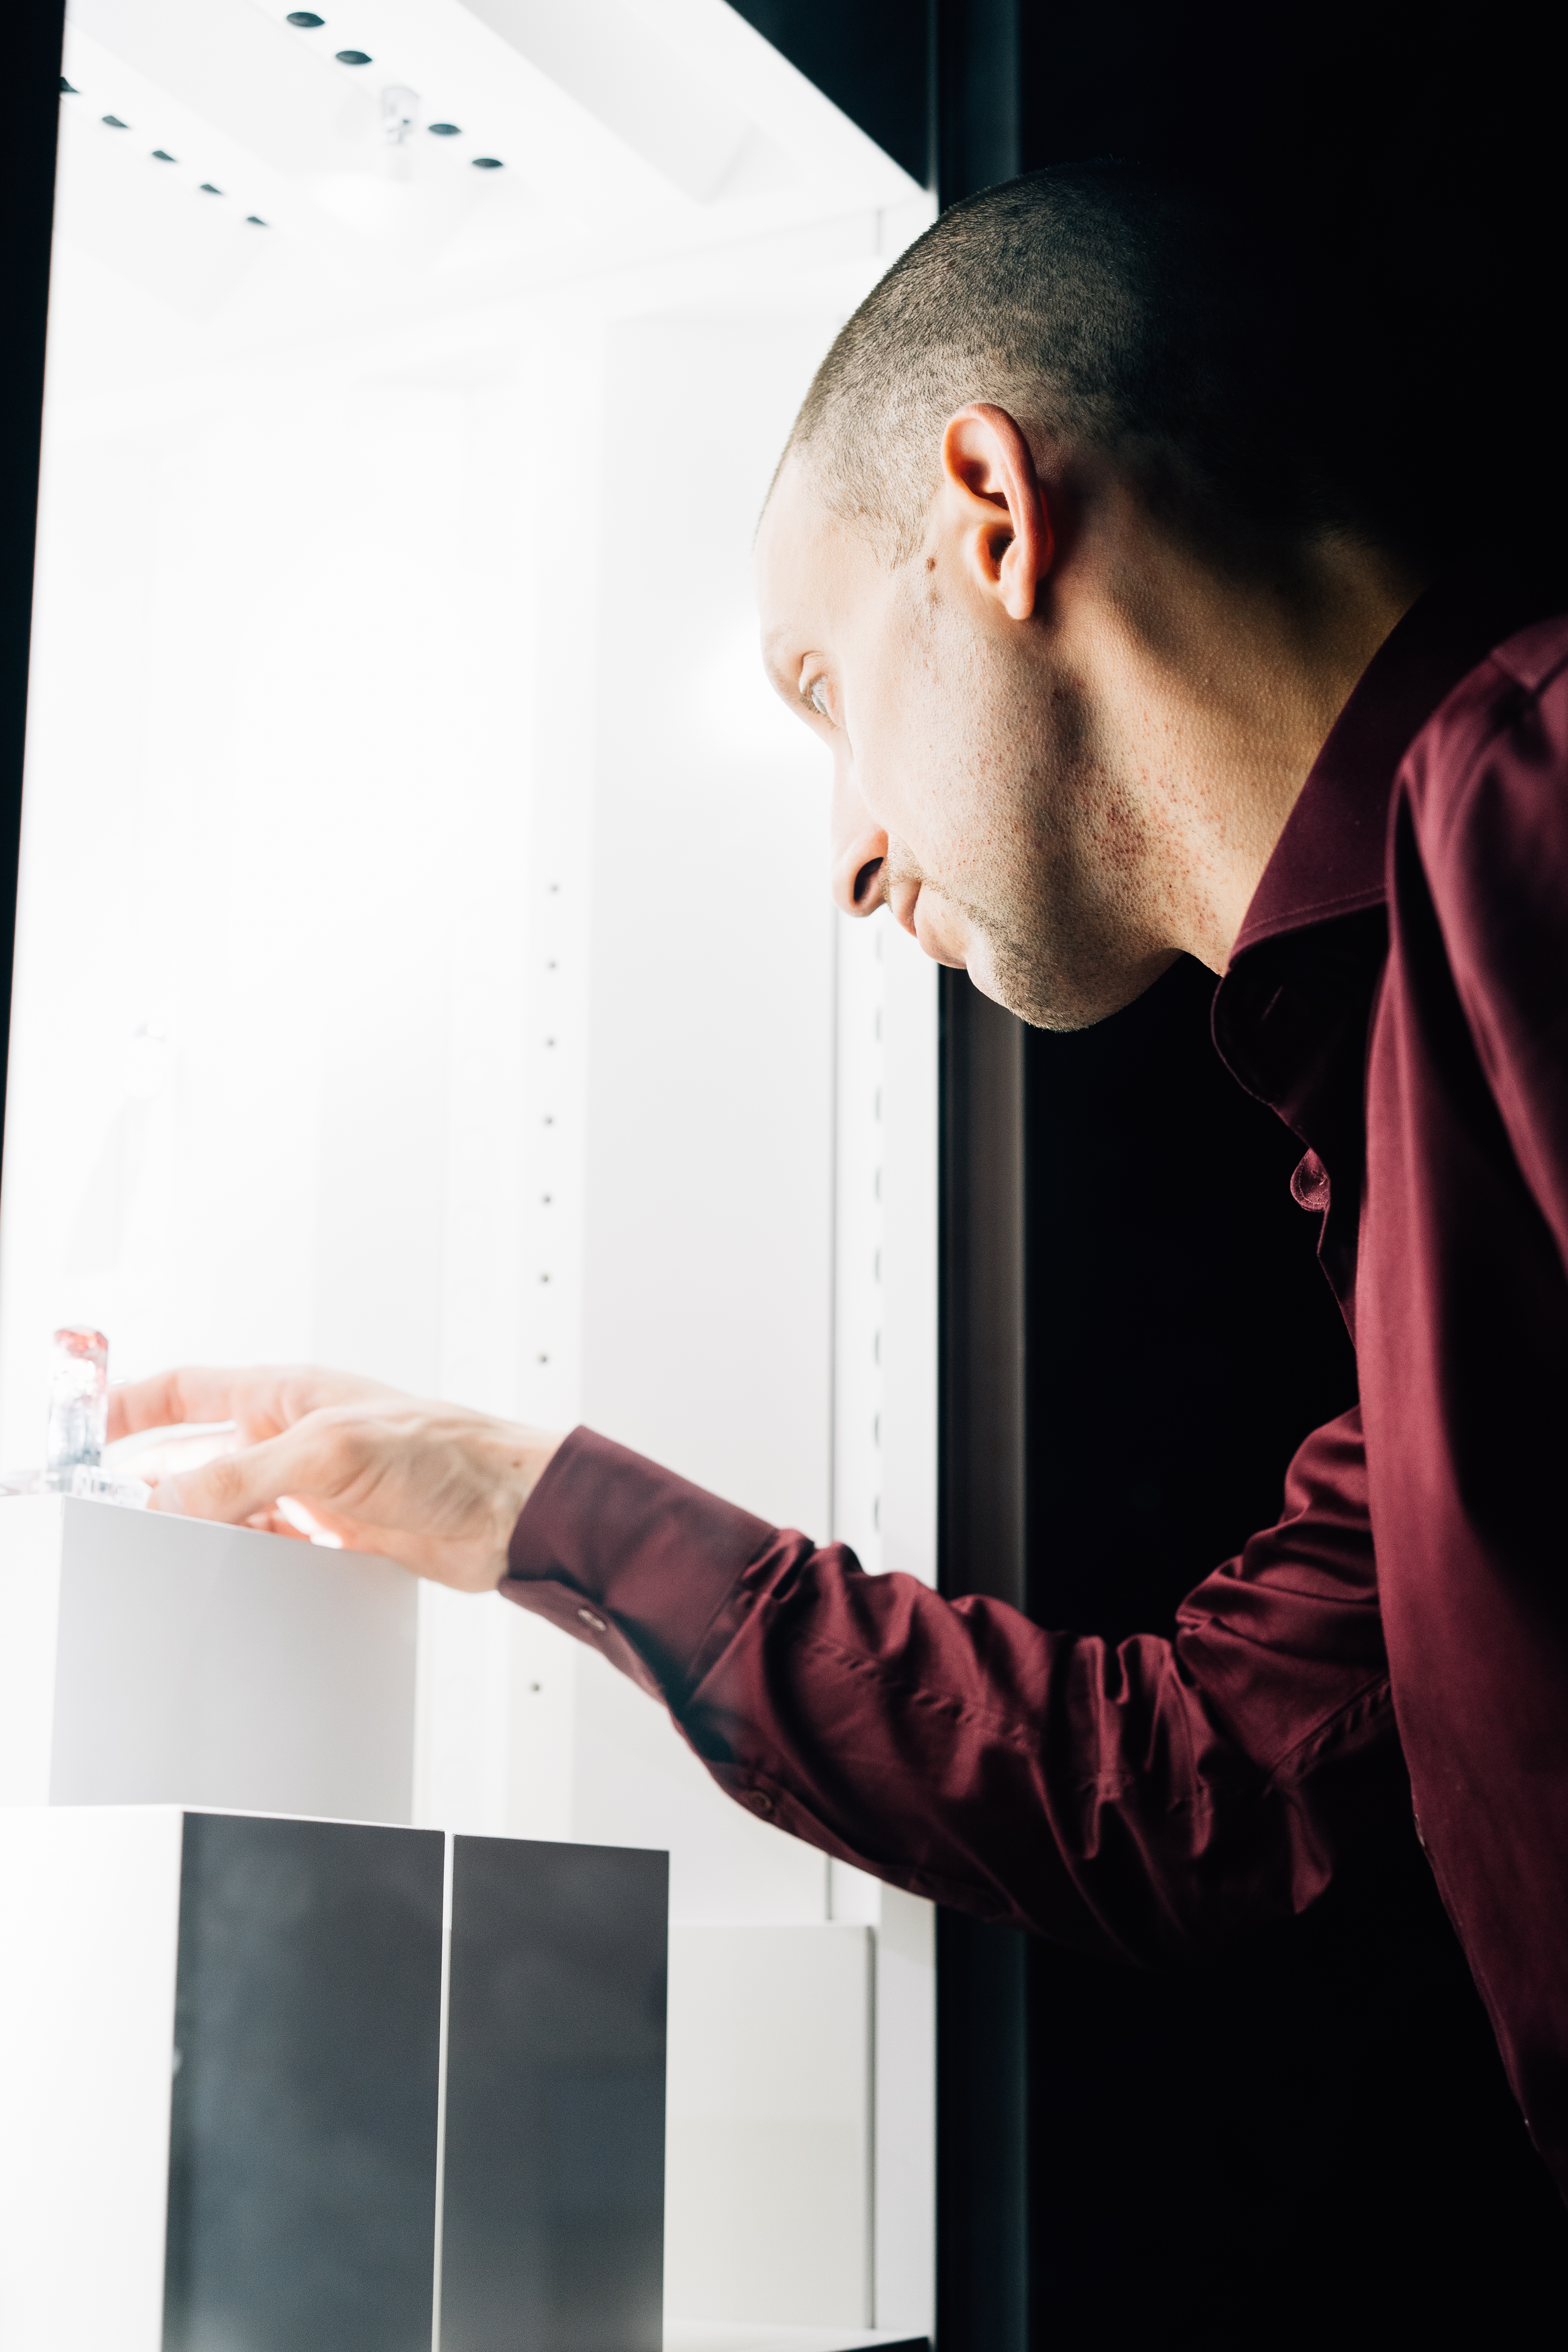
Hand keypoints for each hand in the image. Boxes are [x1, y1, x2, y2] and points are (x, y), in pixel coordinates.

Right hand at [107, 1365, 563, 1591]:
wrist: (510, 1512)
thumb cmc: (445, 1453)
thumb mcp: (328, 1453)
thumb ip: (243, 1474)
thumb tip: (171, 1497)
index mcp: (287, 1395)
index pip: (184, 1392)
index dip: (128, 1408)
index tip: (83, 1432)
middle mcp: (294, 1437)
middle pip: (198, 1457)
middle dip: (158, 1485)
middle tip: (119, 1517)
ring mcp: (313, 1486)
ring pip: (229, 1508)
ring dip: (203, 1529)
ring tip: (175, 1554)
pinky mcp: (335, 1532)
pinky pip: (266, 1546)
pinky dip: (243, 1560)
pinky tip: (233, 1575)